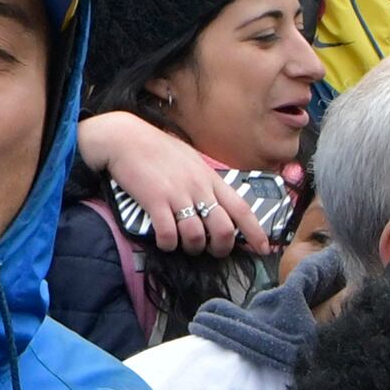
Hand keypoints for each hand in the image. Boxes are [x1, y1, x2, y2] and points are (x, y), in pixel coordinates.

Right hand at [76, 112, 266, 257]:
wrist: (124, 138)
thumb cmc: (155, 148)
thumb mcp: (190, 160)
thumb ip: (204, 181)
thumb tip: (215, 201)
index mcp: (210, 178)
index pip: (242, 208)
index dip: (256, 232)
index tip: (264, 248)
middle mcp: (198, 187)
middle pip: (223, 229)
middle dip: (221, 247)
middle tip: (213, 251)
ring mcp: (177, 195)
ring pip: (196, 236)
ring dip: (193, 248)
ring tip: (185, 245)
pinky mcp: (155, 201)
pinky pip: (168, 234)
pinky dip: (169, 244)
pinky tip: (165, 242)